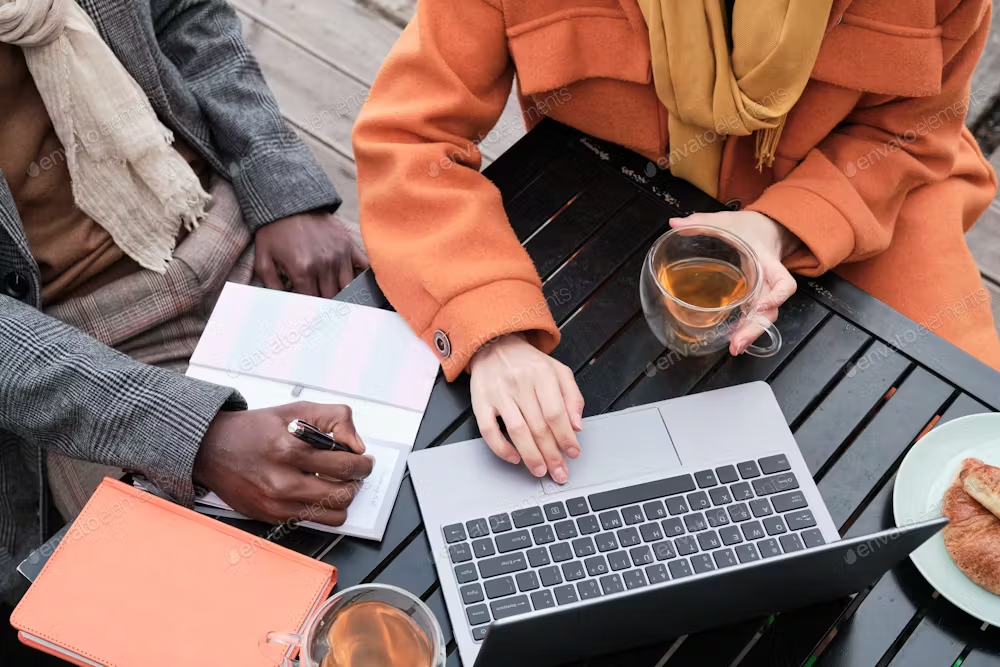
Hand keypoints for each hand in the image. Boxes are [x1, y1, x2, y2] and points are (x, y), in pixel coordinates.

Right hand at [193, 402, 373, 525]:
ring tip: (337, 483)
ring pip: (333, 515)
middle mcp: (282, 481)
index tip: (365, 461)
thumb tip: (357, 445)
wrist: (212, 449)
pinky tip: (315, 491)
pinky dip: (321, 508)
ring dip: (342, 499)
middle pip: (343, 494)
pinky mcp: (272, 517)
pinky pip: (313, 521)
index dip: (363, 464)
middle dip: (356, 481)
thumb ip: (335, 419)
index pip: (345, 465)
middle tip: (354, 472)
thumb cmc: (254, 430)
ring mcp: (277, 504)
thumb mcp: (298, 410)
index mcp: (290, 450)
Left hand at [254, 212, 368, 297]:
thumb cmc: (275, 231)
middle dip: (325, 303)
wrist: (289, 202)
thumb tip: (281, 304)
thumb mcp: (264, 258)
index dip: (309, 308)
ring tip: (336, 296)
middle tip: (320, 304)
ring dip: (342, 293)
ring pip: (348, 287)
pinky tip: (354, 281)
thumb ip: (271, 285)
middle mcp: (324, 264)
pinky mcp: (349, 244)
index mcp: (303, 270)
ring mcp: (339, 254)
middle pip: (332, 298)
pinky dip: (361, 275)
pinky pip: (363, 266)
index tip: (307, 309)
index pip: (312, 302)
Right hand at [469, 333, 584, 483]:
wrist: (495, 344)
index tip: (573, 453)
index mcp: (542, 375)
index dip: (566, 437)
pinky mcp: (480, 401)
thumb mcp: (558, 371)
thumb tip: (577, 426)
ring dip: (530, 456)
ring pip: (517, 431)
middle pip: (538, 426)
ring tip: (540, 470)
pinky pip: (489, 430)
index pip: (556, 413)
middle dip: (551, 454)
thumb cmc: (528, 363)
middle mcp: (520, 383)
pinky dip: (501, 447)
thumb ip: (572, 397)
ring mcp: (498, 393)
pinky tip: (513, 457)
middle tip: (559, 471)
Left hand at [670, 211, 800, 354]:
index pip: (783, 281)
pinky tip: (733, 338)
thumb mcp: (726, 220)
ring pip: (765, 316)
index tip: (763, 306)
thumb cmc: (750, 226)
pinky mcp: (756, 296)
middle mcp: (769, 280)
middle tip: (737, 343)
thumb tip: (675, 224)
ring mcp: (764, 290)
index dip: (778, 296)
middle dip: (757, 328)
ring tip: (735, 347)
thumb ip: (700, 222)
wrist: (768, 228)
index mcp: (766, 260)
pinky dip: (746, 328)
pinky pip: (755, 314)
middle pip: (772, 309)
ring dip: (751, 333)